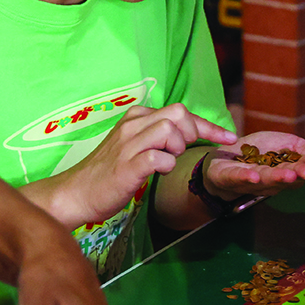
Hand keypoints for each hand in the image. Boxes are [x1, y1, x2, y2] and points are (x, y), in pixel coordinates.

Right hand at [32, 104, 237, 230]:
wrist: (76, 193)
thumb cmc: (108, 173)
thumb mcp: (134, 147)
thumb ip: (157, 137)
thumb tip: (189, 136)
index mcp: (136, 118)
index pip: (180, 111)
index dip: (208, 125)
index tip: (228, 138)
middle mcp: (132, 126)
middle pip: (178, 113)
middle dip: (194, 132)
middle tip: (189, 152)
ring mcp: (128, 145)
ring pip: (168, 129)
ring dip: (179, 147)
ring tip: (170, 161)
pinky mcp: (126, 166)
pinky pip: (157, 157)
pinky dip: (167, 164)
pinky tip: (161, 172)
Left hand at [200, 132, 304, 199]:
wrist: (224, 158)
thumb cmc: (261, 153)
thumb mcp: (291, 147)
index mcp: (289, 171)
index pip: (304, 167)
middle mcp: (273, 180)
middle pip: (287, 176)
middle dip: (298, 173)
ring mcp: (252, 180)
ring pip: (266, 179)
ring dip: (278, 178)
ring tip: (288, 175)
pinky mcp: (230, 177)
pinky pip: (239, 177)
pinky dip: (246, 177)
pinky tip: (254, 176)